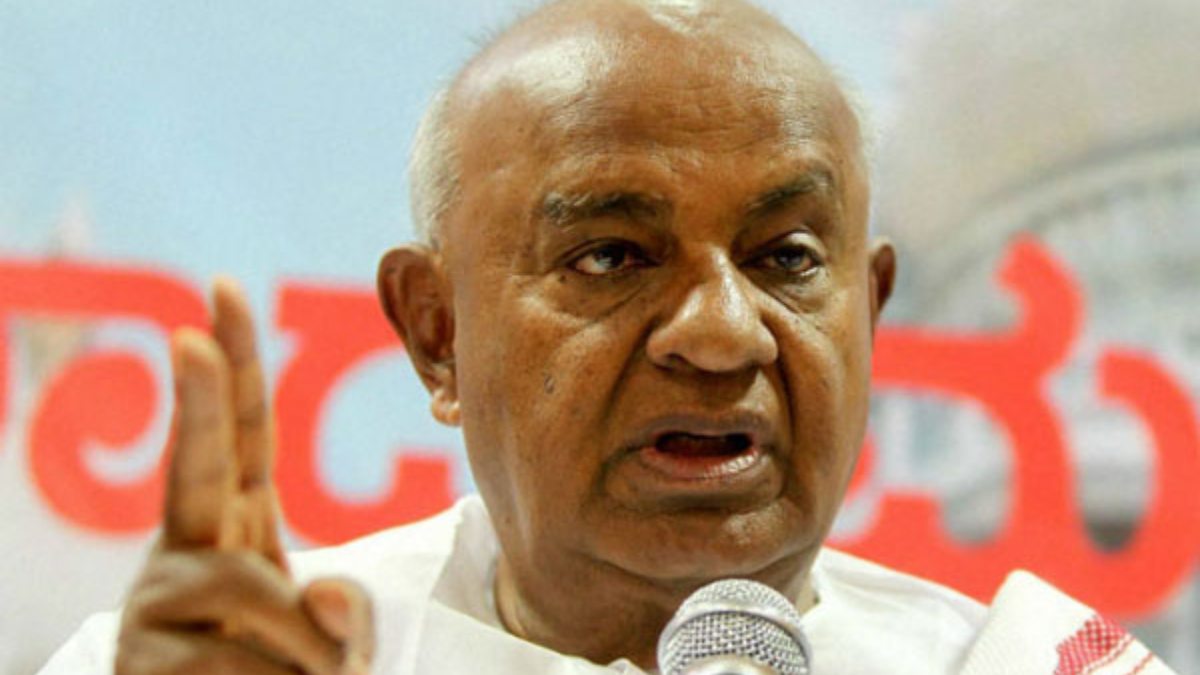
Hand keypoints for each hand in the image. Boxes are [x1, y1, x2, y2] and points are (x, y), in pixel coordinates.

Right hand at [115, 278, 373, 674]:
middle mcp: (188, 547)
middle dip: (197, 398)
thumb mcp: (324, 632)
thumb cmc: (277, 667)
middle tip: (189, 339)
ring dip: (303, 648)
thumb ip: (339, 608)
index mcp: (235, 522)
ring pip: (249, 591)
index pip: (241, 433)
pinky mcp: (140, 657)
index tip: (224, 292)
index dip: (235, 365)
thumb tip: (327, 600)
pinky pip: (234, 663)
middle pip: (196, 461)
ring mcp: (156, 599)